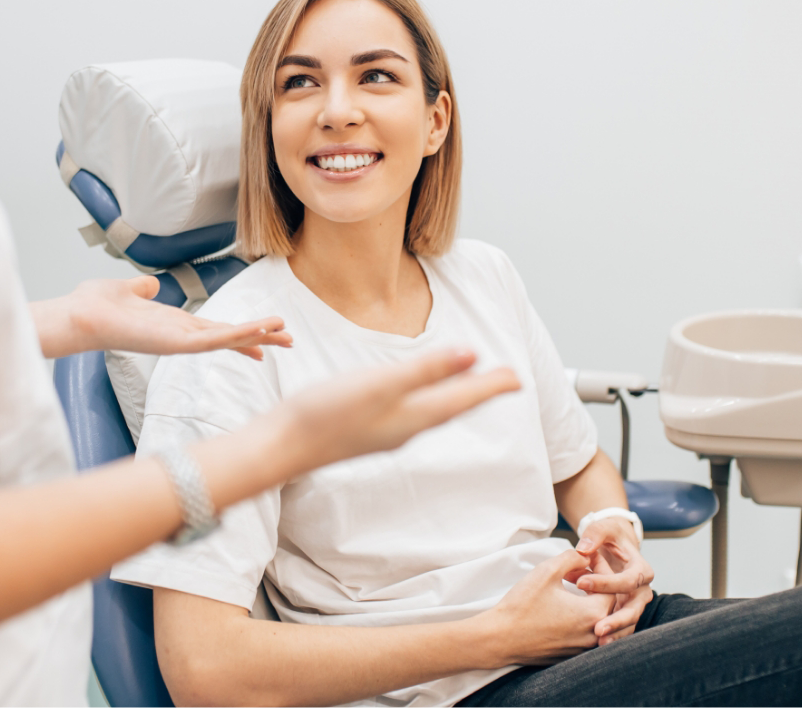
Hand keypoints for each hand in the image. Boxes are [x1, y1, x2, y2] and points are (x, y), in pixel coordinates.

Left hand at [36, 276, 292, 358]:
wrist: (79, 315)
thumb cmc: (96, 306)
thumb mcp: (127, 290)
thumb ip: (142, 289)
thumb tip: (150, 284)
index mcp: (173, 324)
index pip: (214, 329)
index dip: (241, 332)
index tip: (265, 336)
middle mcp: (179, 336)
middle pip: (228, 337)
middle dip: (259, 337)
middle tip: (290, 340)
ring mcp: (179, 342)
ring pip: (226, 339)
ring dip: (256, 335)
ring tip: (285, 333)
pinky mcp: (174, 344)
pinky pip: (213, 341)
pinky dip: (237, 336)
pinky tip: (258, 332)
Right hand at [270, 347, 520, 467]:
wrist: (282, 447)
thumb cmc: (326, 415)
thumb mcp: (381, 384)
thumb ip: (426, 370)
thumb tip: (471, 355)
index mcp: (415, 416)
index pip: (464, 398)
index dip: (492, 386)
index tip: (518, 378)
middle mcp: (406, 428)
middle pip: (454, 407)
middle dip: (480, 392)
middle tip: (505, 381)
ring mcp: (386, 432)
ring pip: (433, 411)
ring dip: (455, 396)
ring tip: (469, 385)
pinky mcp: (366, 429)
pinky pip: (411, 413)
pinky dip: (427, 400)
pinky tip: (417, 396)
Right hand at [473, 549, 610, 666]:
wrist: (500, 639)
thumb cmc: (522, 605)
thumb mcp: (546, 571)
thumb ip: (572, 558)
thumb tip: (586, 556)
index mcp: (593, 613)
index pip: (612, 586)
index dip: (601, 568)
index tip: (587, 558)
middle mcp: (594, 634)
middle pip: (608, 604)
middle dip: (596, 585)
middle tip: (579, 571)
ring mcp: (582, 648)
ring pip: (598, 620)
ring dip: (589, 602)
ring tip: (573, 588)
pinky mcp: (571, 655)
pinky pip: (585, 633)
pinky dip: (581, 618)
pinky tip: (564, 607)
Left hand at [573, 517, 654, 645]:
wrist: (615, 547)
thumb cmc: (609, 537)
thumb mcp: (604, 529)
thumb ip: (594, 534)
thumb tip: (583, 548)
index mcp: (641, 569)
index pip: (627, 580)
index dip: (605, 582)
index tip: (580, 583)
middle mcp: (642, 589)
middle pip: (635, 608)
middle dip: (617, 620)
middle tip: (598, 628)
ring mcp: (634, 603)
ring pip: (630, 622)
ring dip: (616, 633)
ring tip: (599, 642)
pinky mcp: (624, 612)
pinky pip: (621, 628)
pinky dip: (612, 636)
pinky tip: (597, 646)